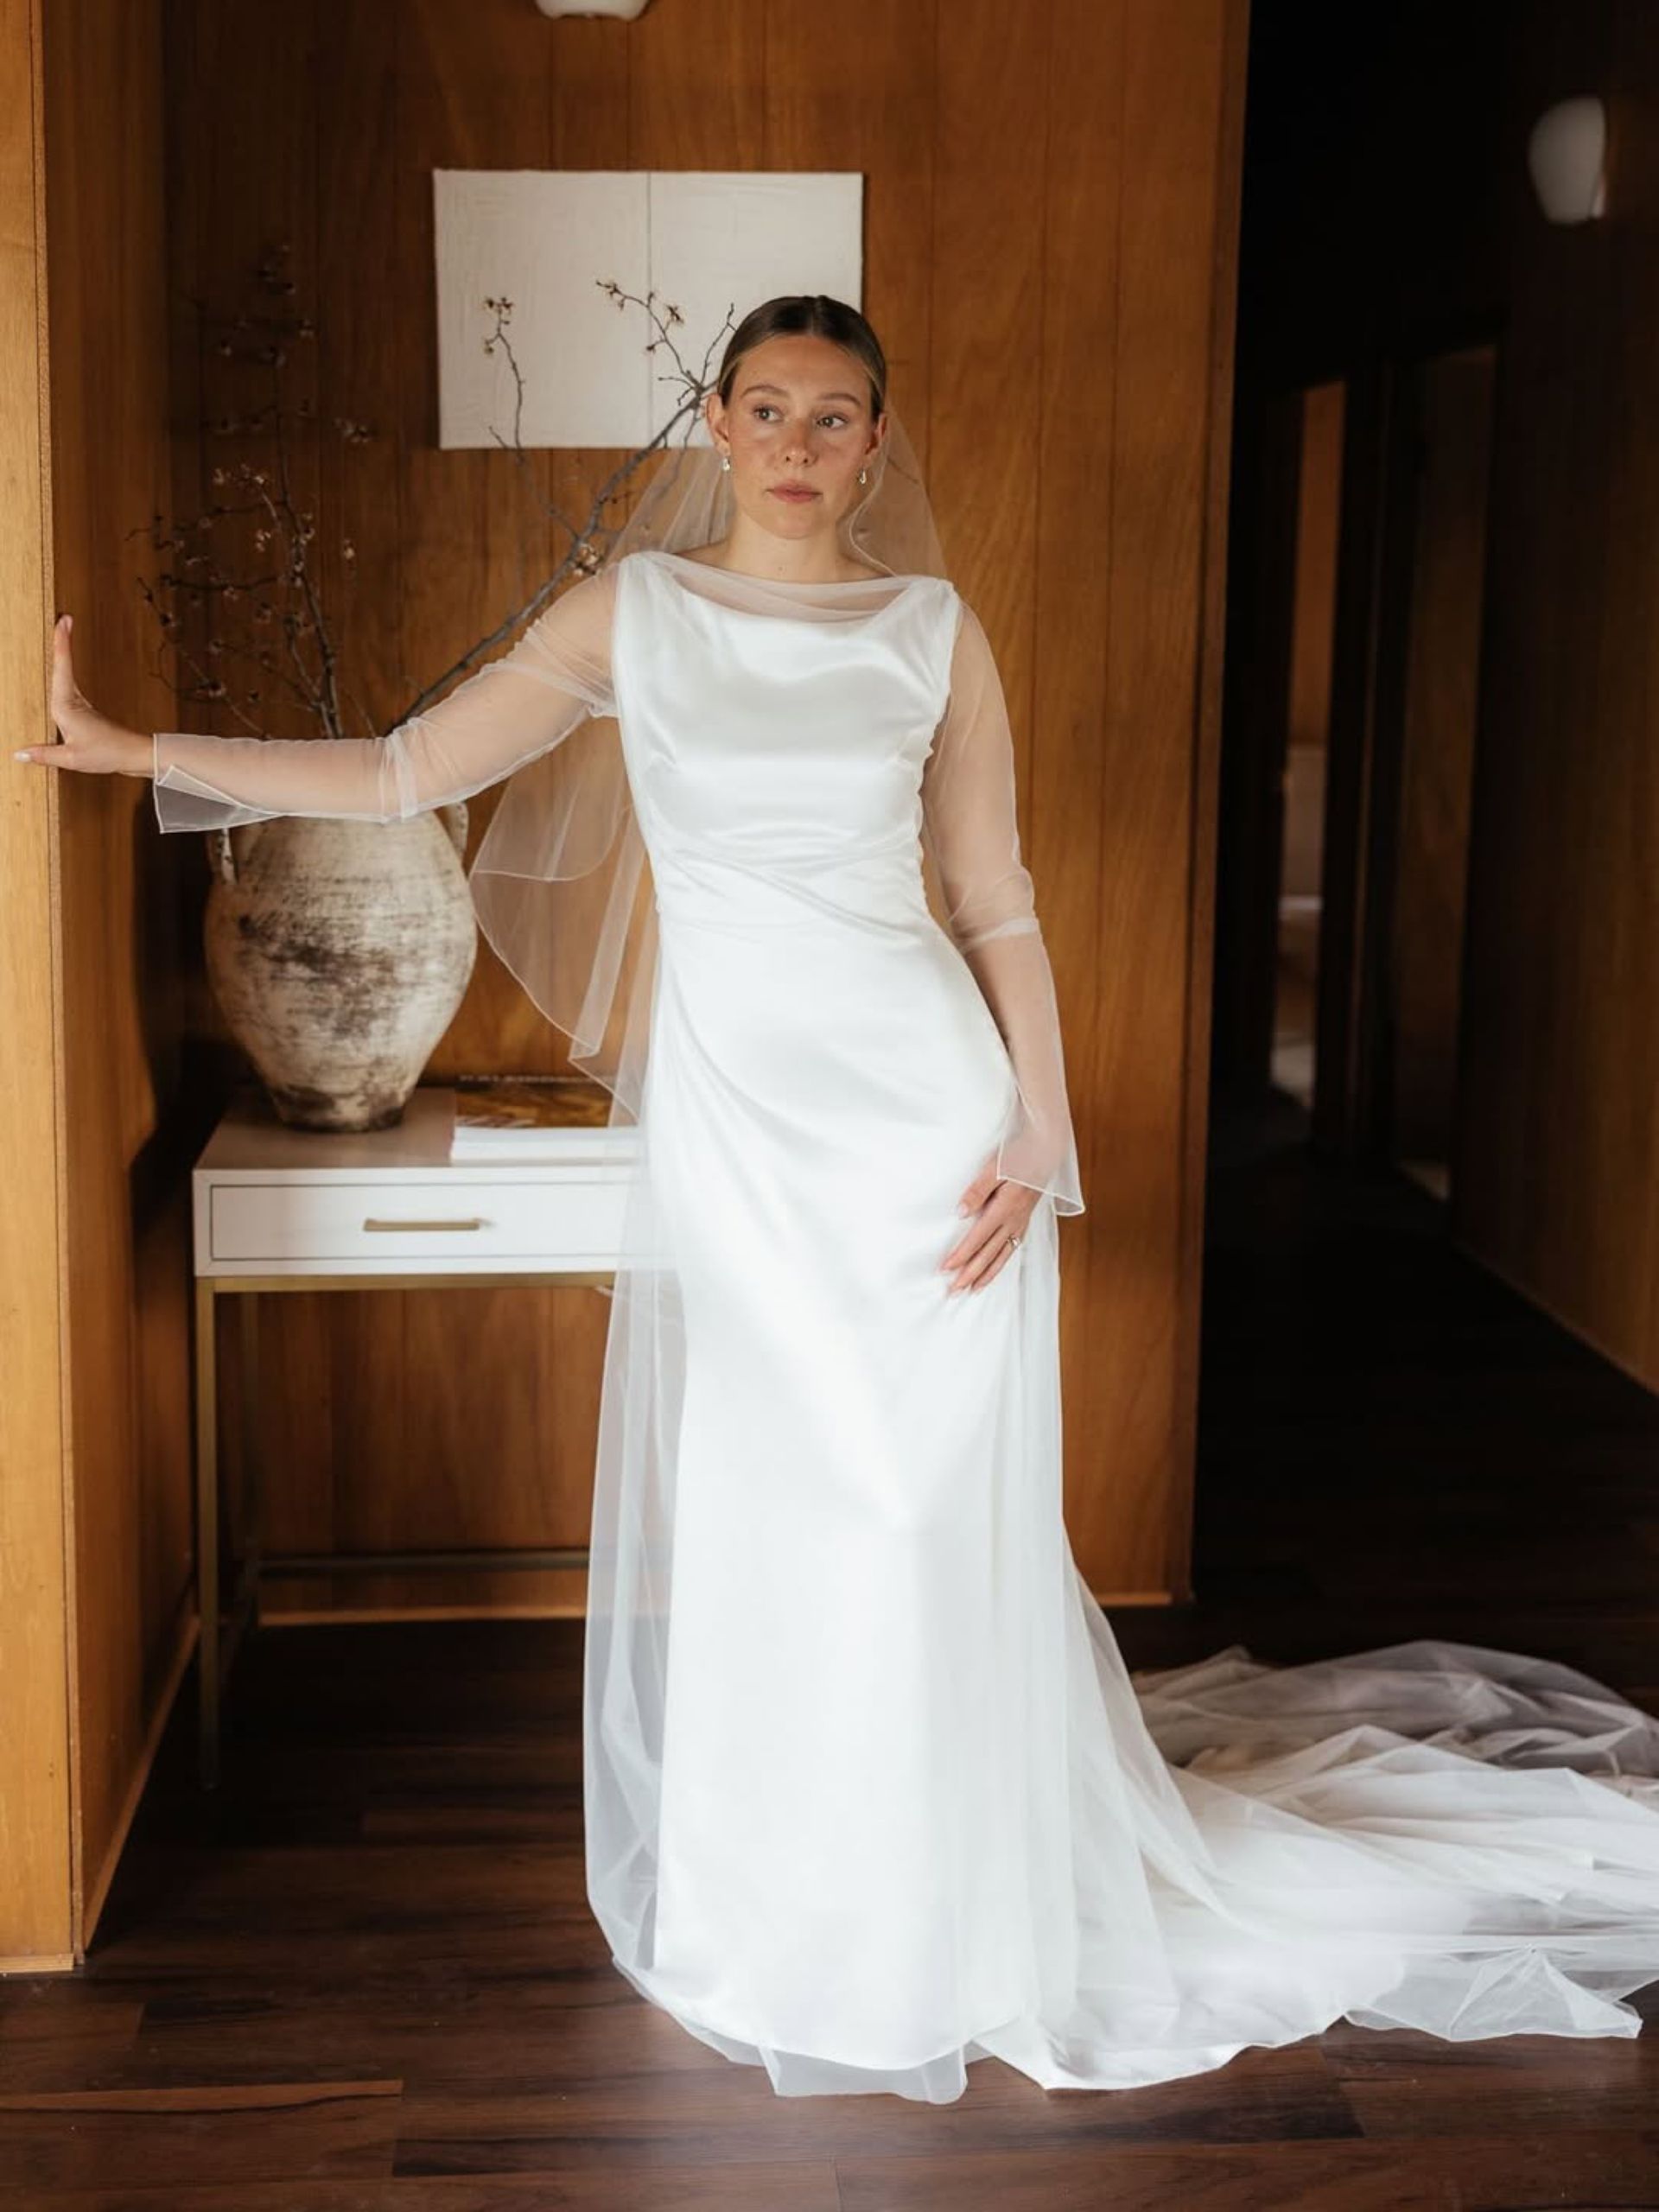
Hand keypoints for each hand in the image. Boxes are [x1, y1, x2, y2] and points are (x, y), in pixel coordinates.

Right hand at [13, 616, 148, 776]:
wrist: (133, 756)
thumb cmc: (107, 754)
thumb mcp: (71, 758)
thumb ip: (44, 754)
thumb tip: (18, 753)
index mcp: (66, 706)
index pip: (62, 668)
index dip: (62, 644)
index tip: (64, 621)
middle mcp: (72, 701)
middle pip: (64, 666)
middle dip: (62, 642)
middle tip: (62, 618)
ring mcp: (79, 704)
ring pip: (66, 674)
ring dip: (63, 654)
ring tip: (59, 633)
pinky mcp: (83, 711)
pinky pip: (68, 686)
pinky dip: (64, 672)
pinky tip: (59, 671)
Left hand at [939, 1148, 1038, 1293]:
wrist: (1045, 1151)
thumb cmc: (1018, 1156)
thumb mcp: (994, 1167)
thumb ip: (977, 1190)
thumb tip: (961, 1213)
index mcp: (1004, 1208)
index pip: (977, 1239)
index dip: (961, 1256)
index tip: (945, 1269)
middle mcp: (1013, 1221)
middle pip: (988, 1254)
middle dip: (969, 1274)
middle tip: (953, 1291)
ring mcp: (1021, 1223)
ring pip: (1001, 1256)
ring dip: (985, 1274)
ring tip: (971, 1290)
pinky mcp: (1024, 1221)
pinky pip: (1012, 1249)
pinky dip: (1001, 1264)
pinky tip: (994, 1270)